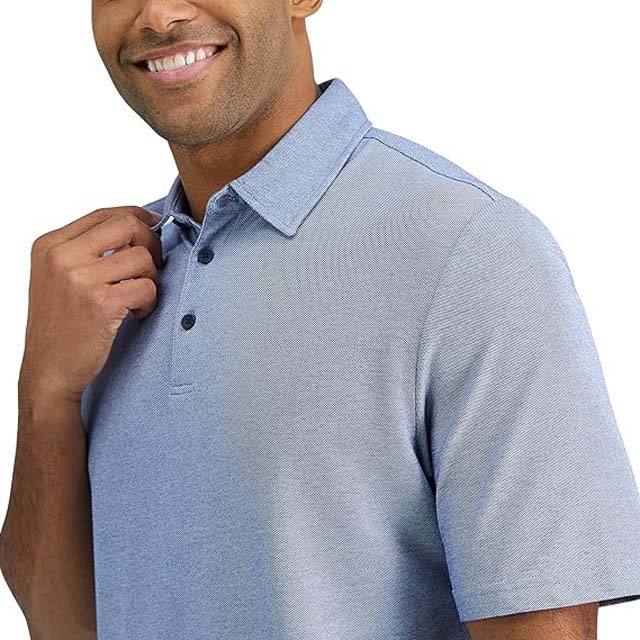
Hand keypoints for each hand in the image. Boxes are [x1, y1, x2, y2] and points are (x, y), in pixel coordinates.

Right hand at [19, 206, 164, 403]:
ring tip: (136, 298)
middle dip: (150, 243)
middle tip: (151, 267)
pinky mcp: (101, 303)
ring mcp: (80, 279)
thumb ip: (87, 250)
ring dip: (150, 279)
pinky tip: (135, 313)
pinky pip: (147, 286)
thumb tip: (136, 225)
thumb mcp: (58, 277)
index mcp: (50, 245)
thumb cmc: (60, 324)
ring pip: (142, 257)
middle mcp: (61, 256)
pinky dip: (149, 301)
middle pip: (127, 225)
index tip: (154, 226)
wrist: (49, 369)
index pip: (104, 214)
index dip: (137, 217)